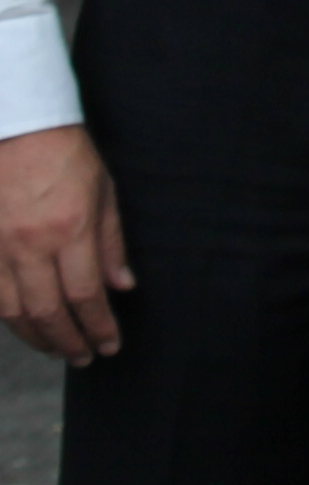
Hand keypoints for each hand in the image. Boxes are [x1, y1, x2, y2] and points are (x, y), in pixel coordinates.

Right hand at [0, 126, 128, 361]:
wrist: (15, 127)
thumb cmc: (64, 154)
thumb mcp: (103, 191)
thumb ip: (111, 242)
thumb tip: (122, 285)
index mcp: (70, 230)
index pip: (86, 296)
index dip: (98, 327)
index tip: (109, 345)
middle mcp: (30, 246)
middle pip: (48, 312)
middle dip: (68, 342)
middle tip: (84, 357)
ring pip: (13, 312)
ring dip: (35, 337)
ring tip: (55, 348)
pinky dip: (8, 317)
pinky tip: (23, 324)